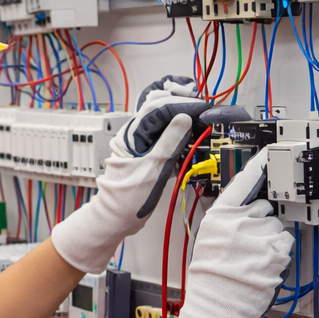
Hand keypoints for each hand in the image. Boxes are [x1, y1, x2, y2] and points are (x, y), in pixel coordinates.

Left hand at [49, 76, 206, 273]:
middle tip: (202, 104)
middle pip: (157, 104)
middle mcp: (135, 133)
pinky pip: (164, 131)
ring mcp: (141, 141)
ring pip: (161, 116)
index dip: (181, 103)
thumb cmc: (129, 199)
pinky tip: (191, 127)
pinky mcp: (148, 151)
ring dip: (180, 110)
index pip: (157, 107)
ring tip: (199, 111)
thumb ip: (169, 142)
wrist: (116, 218)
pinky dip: (179, 127)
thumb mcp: (153, 170)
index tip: (202, 107)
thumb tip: (184, 117)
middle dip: (179, 99)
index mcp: (132, 134)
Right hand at [159, 147, 293, 317]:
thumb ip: (230, 219)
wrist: (217, 306)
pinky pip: (286, 243)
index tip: (272, 151)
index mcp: (220, 215)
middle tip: (246, 246)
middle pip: (264, 208)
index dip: (260, 165)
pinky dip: (279, 253)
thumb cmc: (210, 277)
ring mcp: (261, 235)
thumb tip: (252, 209)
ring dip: (271, 240)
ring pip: (278, 226)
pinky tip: (263, 265)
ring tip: (253, 259)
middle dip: (261, 223)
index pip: (243, 182)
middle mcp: (240, 221)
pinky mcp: (277, 251)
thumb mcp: (209, 238)